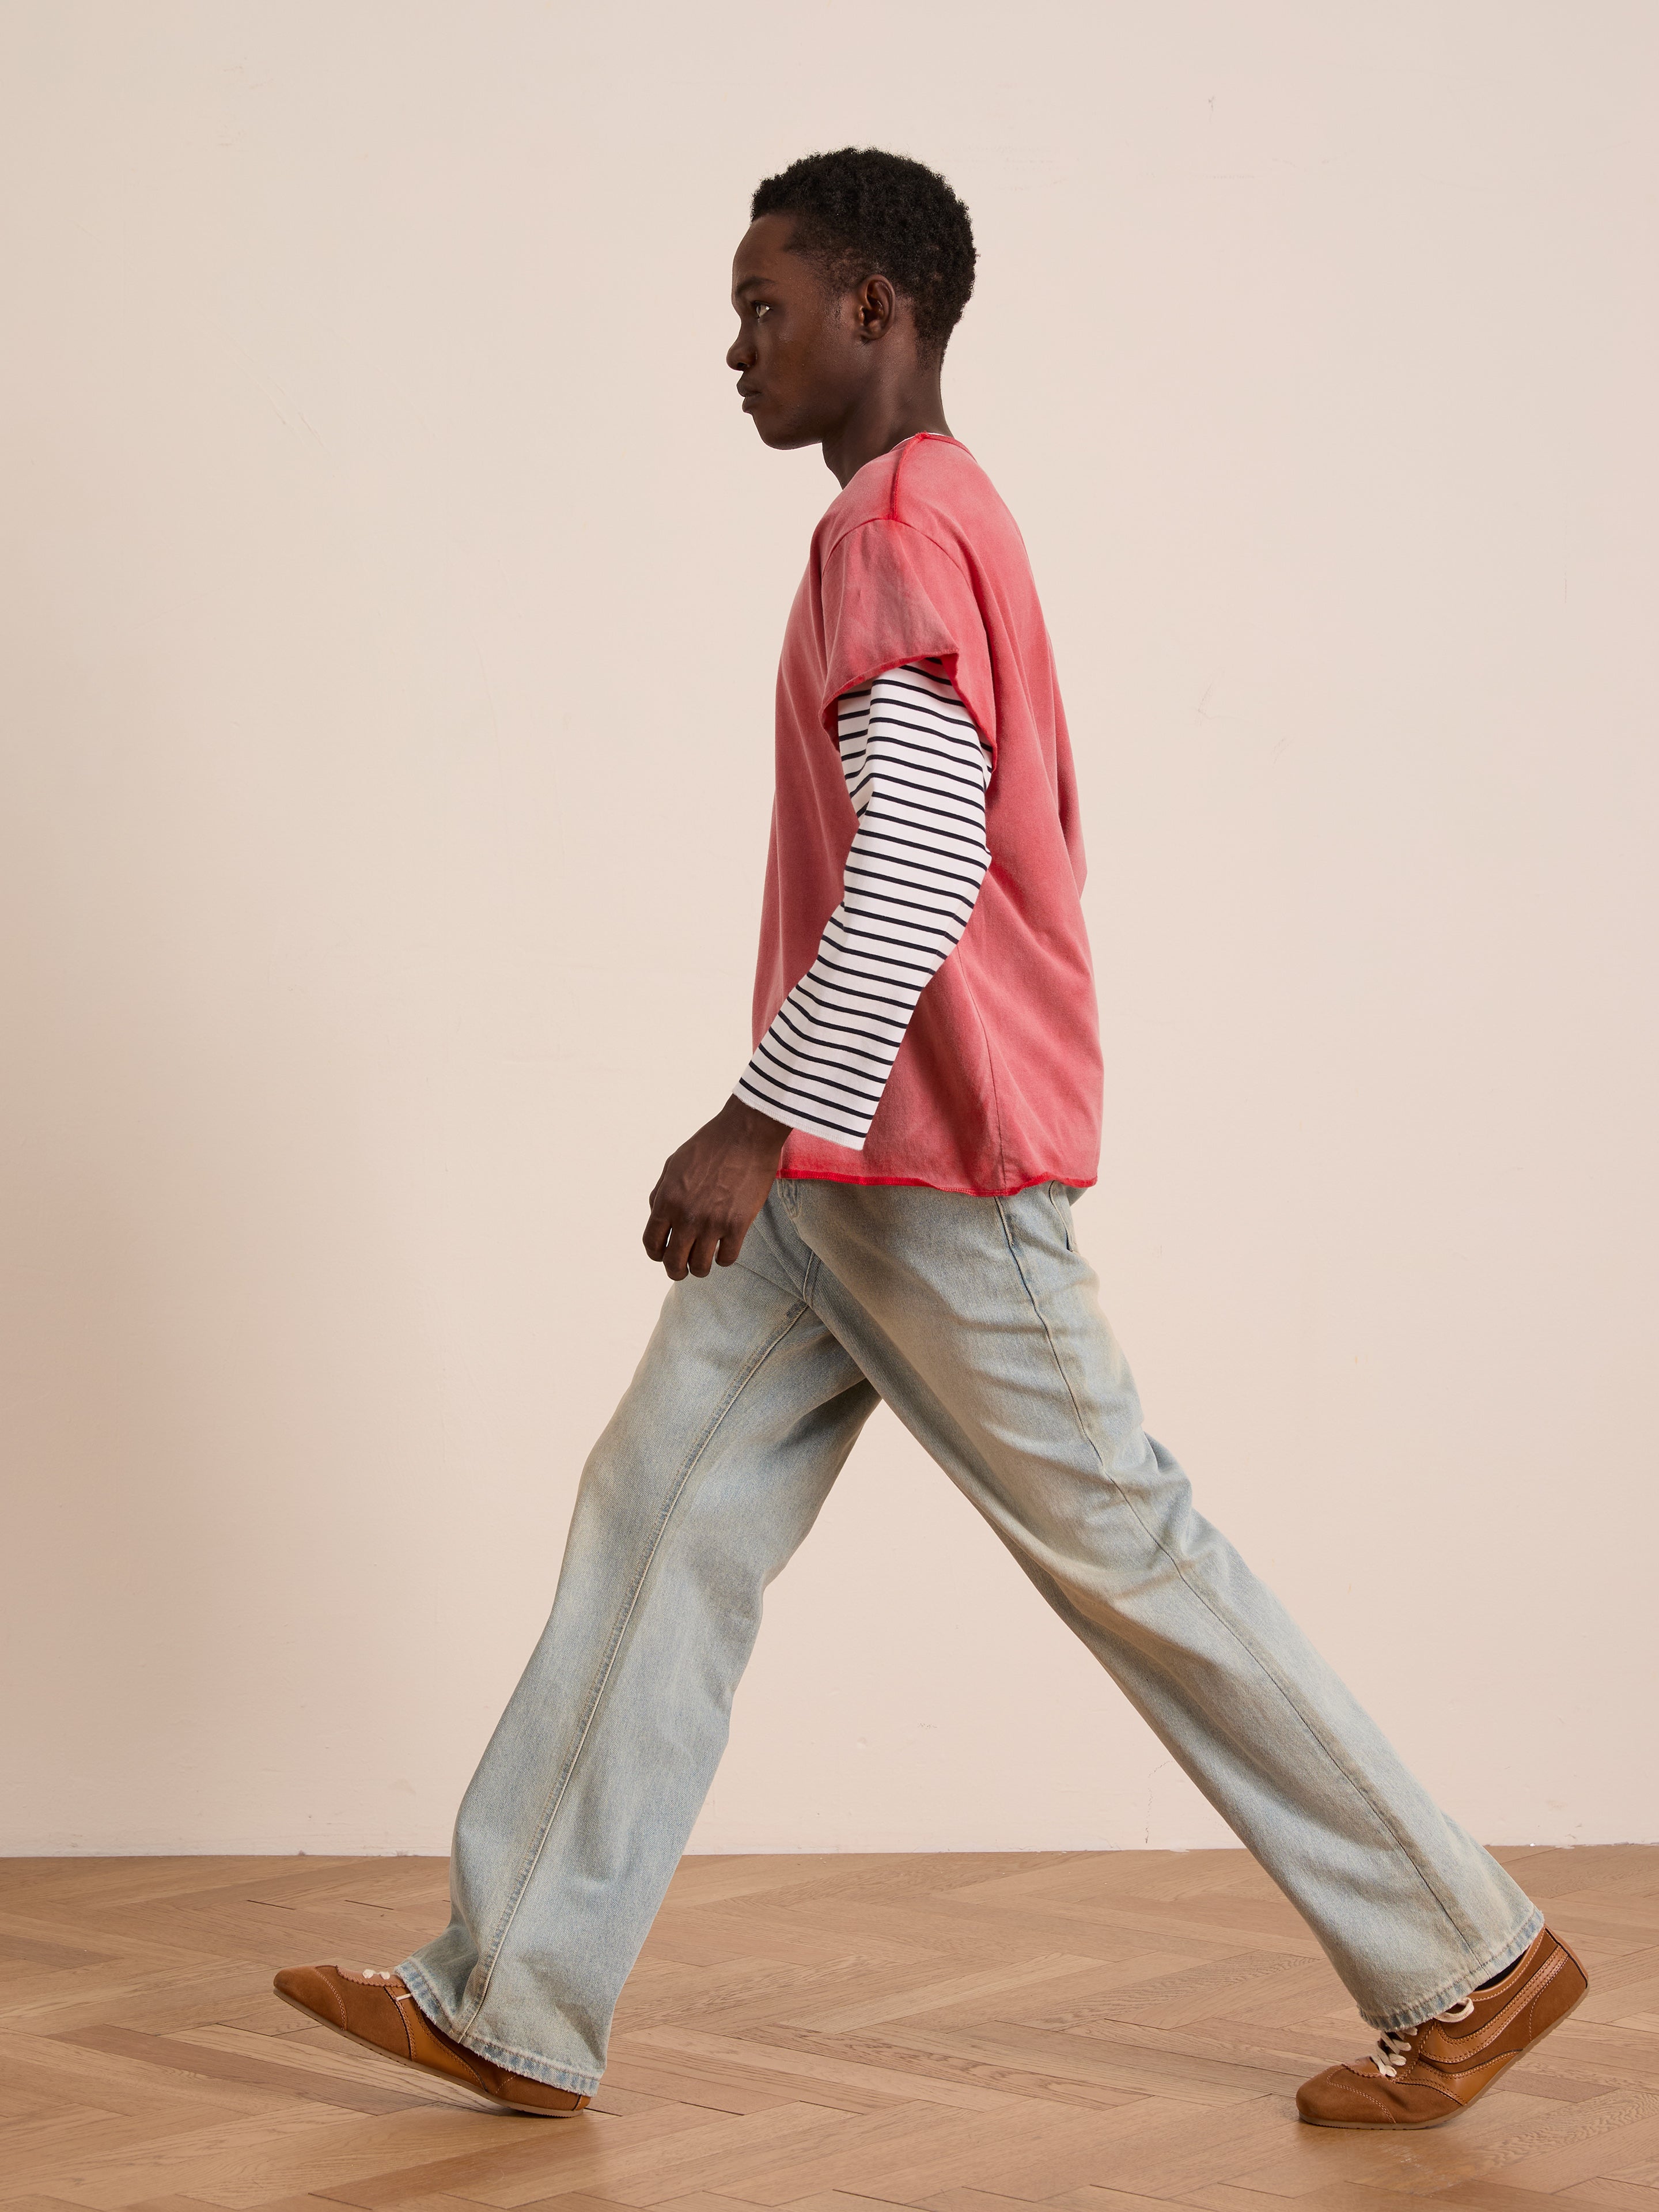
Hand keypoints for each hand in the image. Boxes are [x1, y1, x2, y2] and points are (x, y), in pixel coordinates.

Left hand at [644, 1096, 789, 1279]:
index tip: (662, 1256)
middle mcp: (686, 1216)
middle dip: (676, 1270)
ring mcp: (712, 1223)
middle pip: (673, 1262)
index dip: (655, 1254)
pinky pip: (728, 1258)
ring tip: (704, 1263)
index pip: (652, 1242)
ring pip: (700, 1266)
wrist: (745, 1134)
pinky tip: (725, 1249)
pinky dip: (724, 1259)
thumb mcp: (673, 1164)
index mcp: (667, 1200)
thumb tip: (656, 1214)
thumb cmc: (709, 1145)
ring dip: (700, 1269)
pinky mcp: (738, 1225)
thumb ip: (661, 1192)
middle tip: (683, 1270)